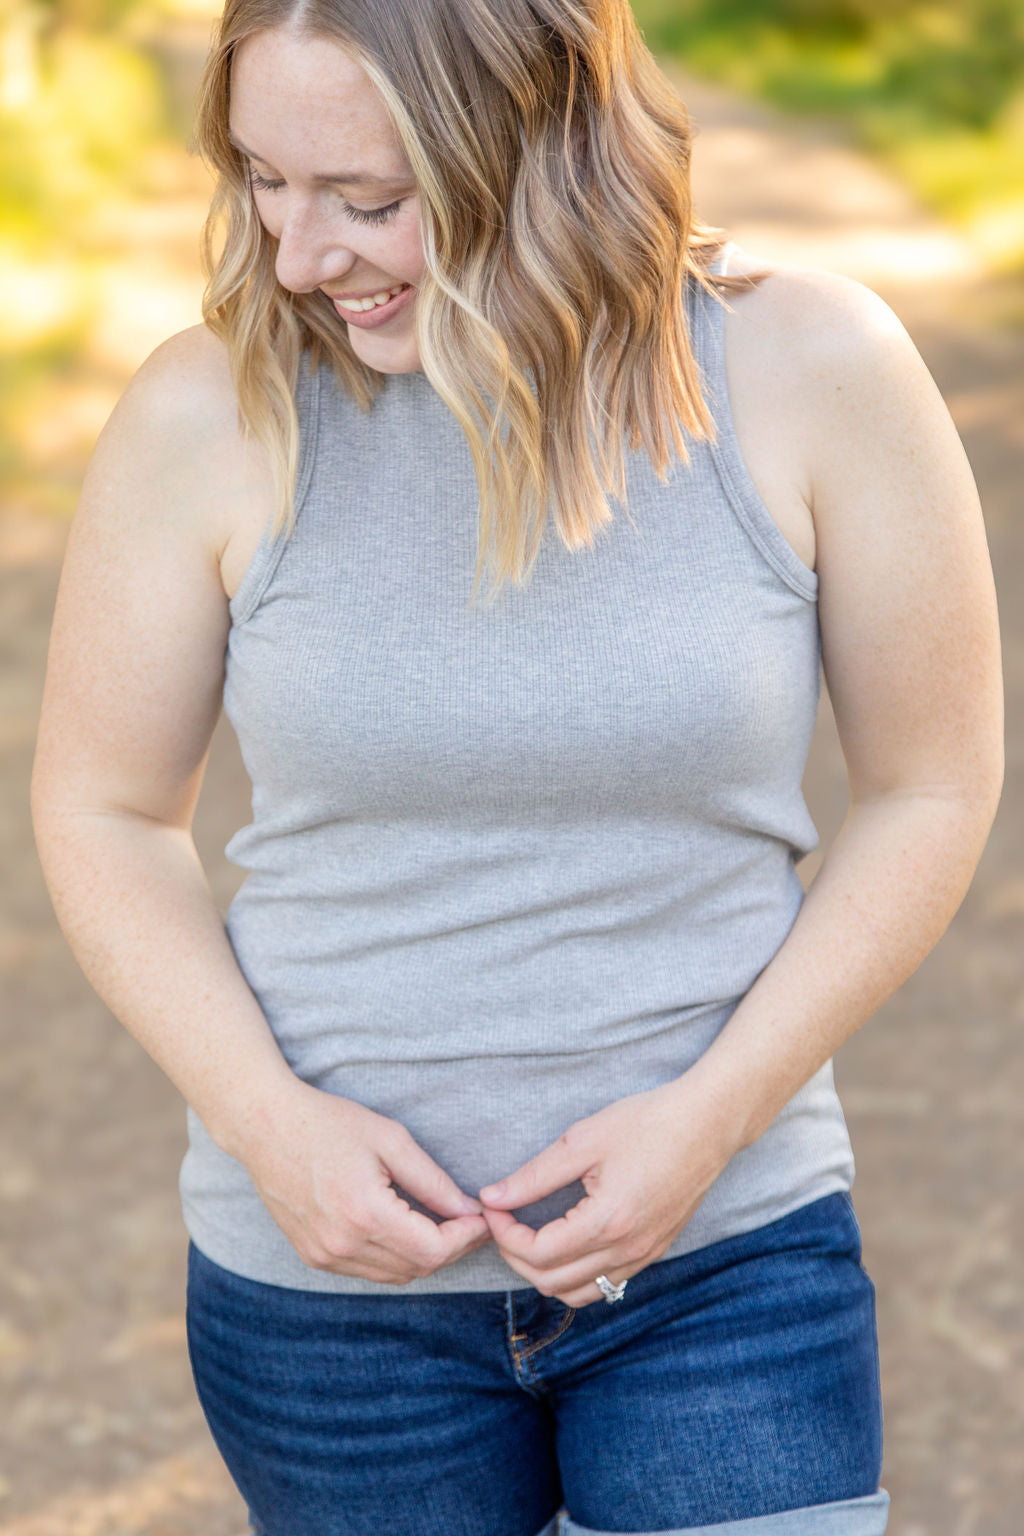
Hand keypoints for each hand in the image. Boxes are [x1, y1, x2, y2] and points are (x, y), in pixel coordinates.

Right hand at [237, 1080, 492, 1283]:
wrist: (265, 1127)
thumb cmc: (330, 1124)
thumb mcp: (391, 1140)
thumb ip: (433, 1181)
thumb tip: (468, 1210)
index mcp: (366, 1214)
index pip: (433, 1249)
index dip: (466, 1238)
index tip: (482, 1218)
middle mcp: (343, 1244)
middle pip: (417, 1267)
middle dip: (452, 1248)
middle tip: (470, 1221)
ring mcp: (324, 1255)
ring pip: (394, 1276)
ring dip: (424, 1256)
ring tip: (443, 1225)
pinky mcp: (312, 1256)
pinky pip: (367, 1271)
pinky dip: (393, 1258)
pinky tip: (404, 1229)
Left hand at [478, 1077, 735, 1305]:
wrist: (708, 1123)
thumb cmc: (647, 1122)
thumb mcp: (583, 1141)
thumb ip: (535, 1176)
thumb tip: (493, 1197)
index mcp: (608, 1221)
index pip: (538, 1253)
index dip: (505, 1234)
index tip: (494, 1207)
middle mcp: (628, 1249)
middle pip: (552, 1282)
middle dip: (516, 1255)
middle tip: (504, 1220)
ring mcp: (645, 1255)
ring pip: (578, 1293)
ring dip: (544, 1273)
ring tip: (528, 1236)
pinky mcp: (655, 1251)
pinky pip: (605, 1285)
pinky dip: (575, 1276)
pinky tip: (564, 1244)